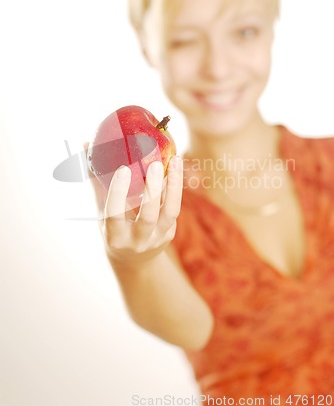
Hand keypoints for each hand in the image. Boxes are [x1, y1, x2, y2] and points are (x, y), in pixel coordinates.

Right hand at [83, 143, 182, 266]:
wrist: (133, 259)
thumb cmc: (113, 228)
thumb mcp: (101, 211)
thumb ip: (96, 181)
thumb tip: (85, 145)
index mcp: (114, 236)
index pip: (115, 214)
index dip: (118, 192)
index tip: (123, 168)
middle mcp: (137, 240)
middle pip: (148, 216)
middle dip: (152, 190)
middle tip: (154, 164)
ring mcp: (157, 238)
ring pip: (170, 212)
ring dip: (174, 185)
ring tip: (174, 160)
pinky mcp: (170, 232)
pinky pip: (175, 207)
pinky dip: (175, 187)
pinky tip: (174, 168)